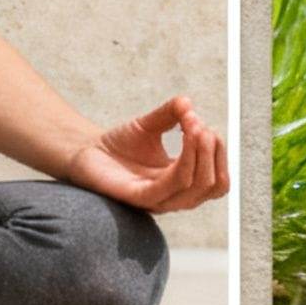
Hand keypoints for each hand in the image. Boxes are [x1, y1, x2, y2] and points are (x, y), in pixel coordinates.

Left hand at [65, 96, 227, 213]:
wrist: (85, 151)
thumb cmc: (118, 144)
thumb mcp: (150, 124)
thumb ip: (172, 114)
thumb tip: (189, 103)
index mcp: (181, 184)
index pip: (217, 181)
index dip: (220, 154)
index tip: (207, 124)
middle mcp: (173, 197)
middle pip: (213, 186)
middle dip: (214, 152)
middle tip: (202, 125)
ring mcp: (157, 200)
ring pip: (195, 187)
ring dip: (202, 154)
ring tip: (196, 127)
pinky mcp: (138, 198)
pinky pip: (170, 186)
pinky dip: (184, 161)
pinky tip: (186, 135)